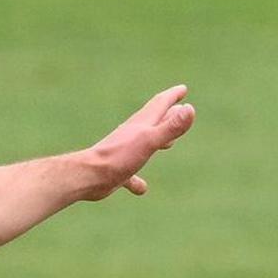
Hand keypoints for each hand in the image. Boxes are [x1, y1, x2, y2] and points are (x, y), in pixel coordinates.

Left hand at [81, 84, 194, 199]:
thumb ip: (170, 127)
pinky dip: (137, 179)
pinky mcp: (117, 171)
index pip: (159, 105)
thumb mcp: (149, 141)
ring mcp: (123, 152)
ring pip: (143, 143)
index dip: (172, 96)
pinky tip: (141, 188)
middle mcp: (132, 135)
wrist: (88, 176)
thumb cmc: (118, 157)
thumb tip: (189, 109)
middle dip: (167, 113)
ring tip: (168, 144)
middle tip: (178, 108)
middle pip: (152, 120)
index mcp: (141, 125)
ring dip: (156, 141)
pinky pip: (130, 174)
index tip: (182, 89)